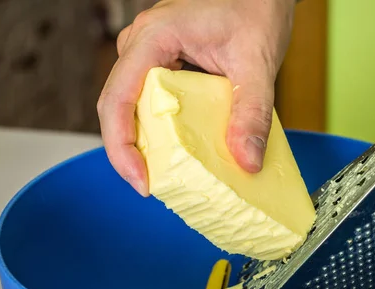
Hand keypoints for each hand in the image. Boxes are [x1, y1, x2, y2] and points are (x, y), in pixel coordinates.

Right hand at [97, 0, 295, 195]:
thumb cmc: (256, 8)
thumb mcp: (258, 63)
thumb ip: (253, 113)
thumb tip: (246, 159)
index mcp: (155, 37)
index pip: (117, 97)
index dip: (121, 146)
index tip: (142, 180)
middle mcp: (141, 43)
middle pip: (117, 107)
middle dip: (130, 152)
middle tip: (153, 186)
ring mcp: (148, 52)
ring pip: (129, 105)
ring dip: (142, 142)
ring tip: (162, 174)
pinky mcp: (160, 61)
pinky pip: (146, 99)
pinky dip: (157, 129)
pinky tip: (175, 150)